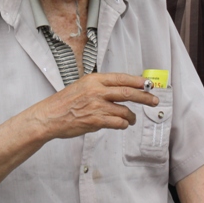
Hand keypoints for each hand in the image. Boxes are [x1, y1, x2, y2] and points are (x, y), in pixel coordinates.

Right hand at [31, 72, 158, 139]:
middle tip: (154, 101)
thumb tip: (121, 90)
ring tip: (132, 119)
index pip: (121, 78)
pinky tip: (122, 124)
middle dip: (144, 97)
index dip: (138, 81)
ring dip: (131, 116)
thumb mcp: (81, 87)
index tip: (148, 84)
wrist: (49, 116)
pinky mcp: (95, 120)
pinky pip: (118, 122)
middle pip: (128, 92)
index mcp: (94, 80)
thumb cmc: (64, 103)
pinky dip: (123, 124)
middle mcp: (96, 91)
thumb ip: (99, 87)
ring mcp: (96, 106)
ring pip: (125, 110)